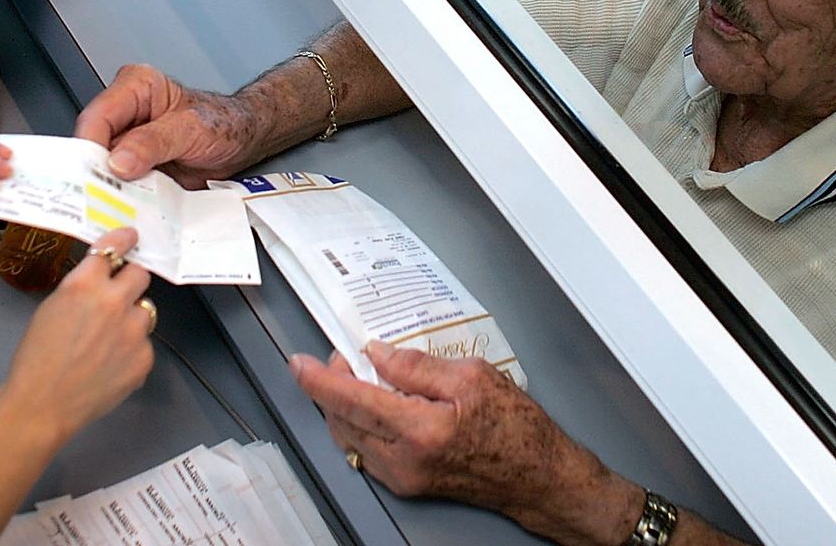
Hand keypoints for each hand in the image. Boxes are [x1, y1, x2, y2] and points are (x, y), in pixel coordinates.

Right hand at [0, 226, 155, 453]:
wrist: (41, 405)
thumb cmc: (36, 358)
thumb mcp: (52, 307)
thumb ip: (82, 288)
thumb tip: (101, 280)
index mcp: (86, 283)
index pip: (114, 247)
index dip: (124, 239)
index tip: (132, 236)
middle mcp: (115, 301)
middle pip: (140, 274)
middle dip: (130, 281)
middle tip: (120, 293)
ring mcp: (134, 330)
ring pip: (145, 311)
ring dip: (131, 318)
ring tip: (108, 340)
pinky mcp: (144, 358)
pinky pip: (143, 344)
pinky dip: (131, 351)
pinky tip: (109, 365)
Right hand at [74, 64, 263, 187]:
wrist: (243, 142)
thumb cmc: (224, 123)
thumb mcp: (191, 129)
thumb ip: (154, 142)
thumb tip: (120, 160)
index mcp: (136, 87)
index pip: (98, 115)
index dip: (90, 145)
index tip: (93, 171)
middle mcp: (126, 113)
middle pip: (93, 145)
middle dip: (95, 172)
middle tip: (101, 195)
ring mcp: (128, 143)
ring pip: (101, 169)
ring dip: (108, 190)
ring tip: (116, 206)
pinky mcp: (134, 167)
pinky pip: (119, 185)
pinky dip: (122, 199)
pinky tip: (128, 209)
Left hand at [290, 341, 637, 544]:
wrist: (536, 475)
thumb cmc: (516, 428)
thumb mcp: (472, 377)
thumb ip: (417, 365)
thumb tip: (378, 354)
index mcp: (419, 430)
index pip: (352, 400)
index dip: (319, 379)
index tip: (299, 362)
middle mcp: (404, 459)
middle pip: (343, 419)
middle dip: (334, 384)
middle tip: (348, 355)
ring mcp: (402, 476)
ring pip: (350, 435)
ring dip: (346, 404)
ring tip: (365, 375)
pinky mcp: (406, 483)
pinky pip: (366, 449)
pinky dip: (362, 422)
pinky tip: (379, 403)